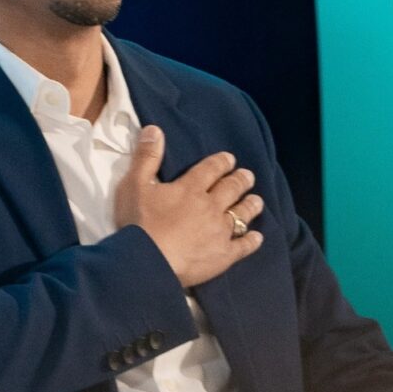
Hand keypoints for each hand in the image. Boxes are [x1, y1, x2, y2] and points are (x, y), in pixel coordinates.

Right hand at [114, 125, 264, 286]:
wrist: (148, 262)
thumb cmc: (139, 223)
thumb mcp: (135, 185)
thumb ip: (147, 157)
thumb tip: (155, 128)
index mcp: (191, 188)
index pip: (211, 169)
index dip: (222, 162)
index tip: (230, 158)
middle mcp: (211, 206)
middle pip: (231, 189)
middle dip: (241, 180)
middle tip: (249, 175)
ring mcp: (220, 232)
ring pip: (241, 214)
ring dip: (250, 206)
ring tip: (257, 200)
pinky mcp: (223, 256)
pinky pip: (243, 246)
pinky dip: (251, 241)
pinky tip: (257, 238)